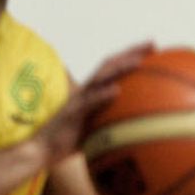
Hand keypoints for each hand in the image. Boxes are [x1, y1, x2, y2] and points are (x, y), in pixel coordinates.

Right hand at [38, 42, 153, 165]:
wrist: (40, 151)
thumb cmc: (69, 142)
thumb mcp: (96, 129)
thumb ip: (112, 122)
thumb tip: (139, 128)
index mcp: (93, 92)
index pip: (114, 68)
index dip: (132, 56)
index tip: (154, 48)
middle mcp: (86, 91)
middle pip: (110, 64)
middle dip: (131, 51)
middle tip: (153, 43)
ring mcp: (78, 100)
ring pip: (100, 77)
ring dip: (119, 67)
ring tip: (138, 61)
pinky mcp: (71, 113)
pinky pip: (88, 102)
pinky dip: (101, 95)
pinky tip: (115, 91)